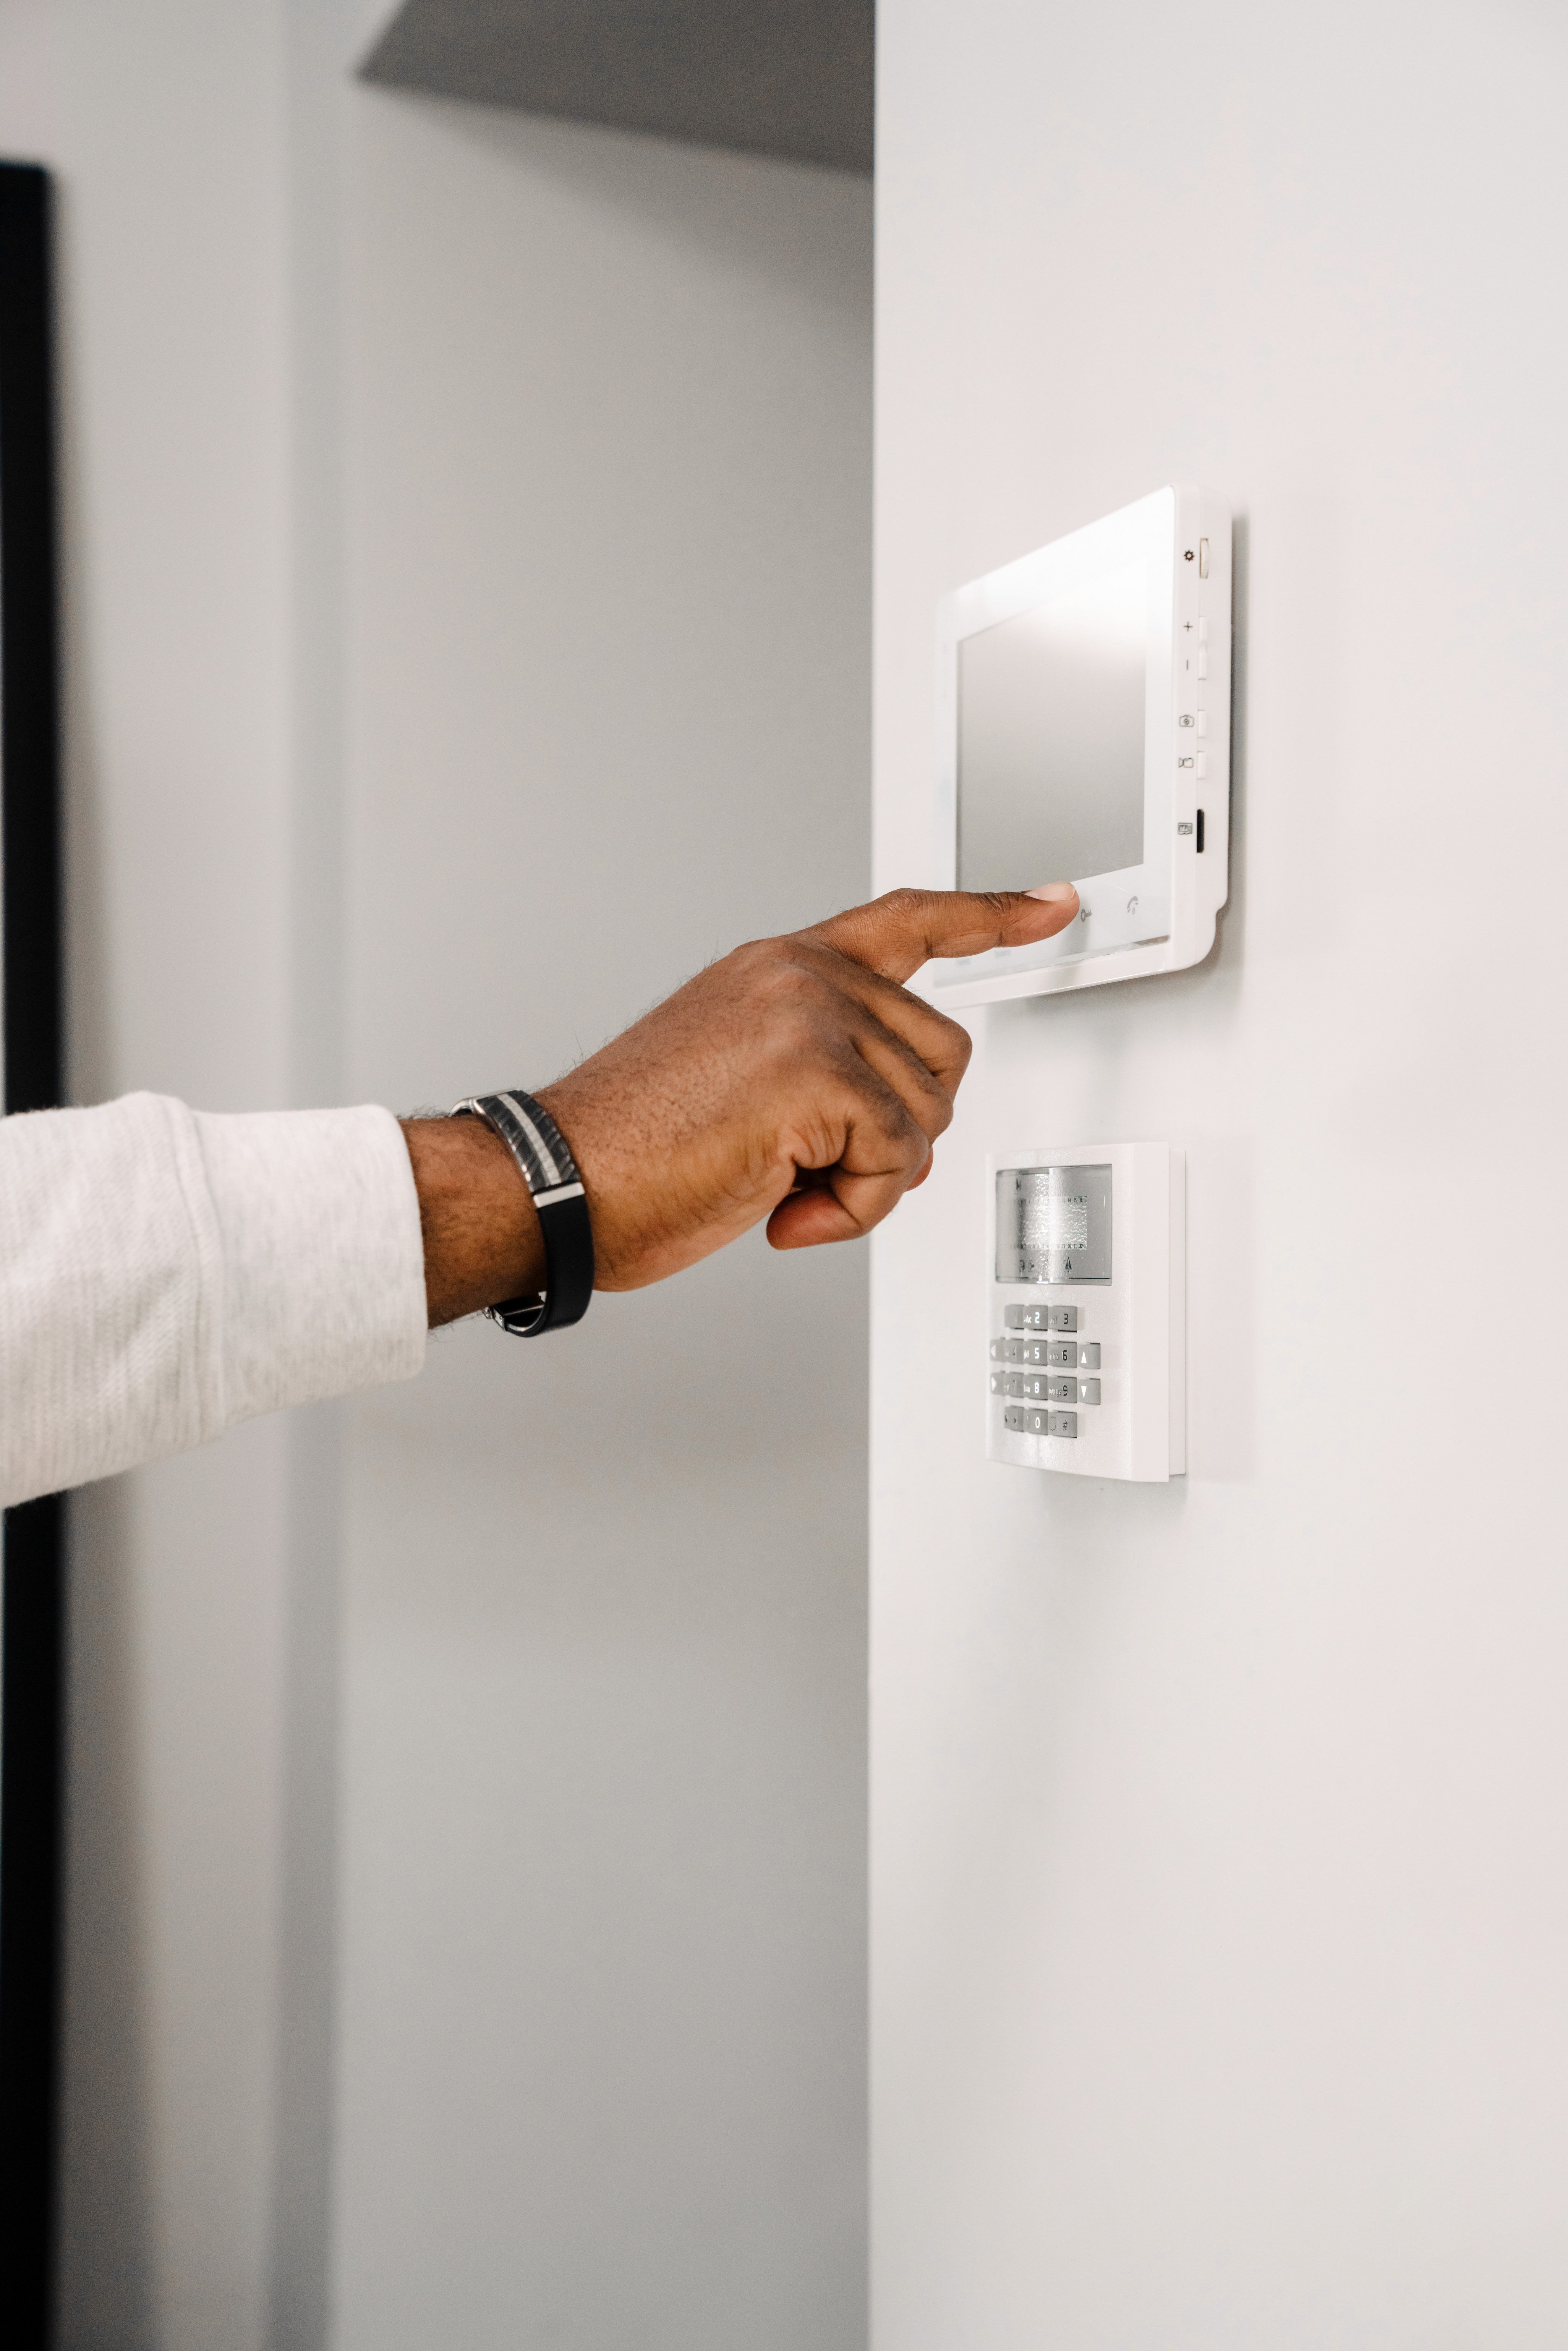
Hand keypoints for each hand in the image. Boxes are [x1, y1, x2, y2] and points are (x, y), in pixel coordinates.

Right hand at [405, 883, 1078, 1324]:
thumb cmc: (634, 1148)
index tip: (1049, 906)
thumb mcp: (741, 1076)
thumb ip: (823, 1064)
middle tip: (804, 1163)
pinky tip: (782, 1206)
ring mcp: (811, 1017)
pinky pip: (897, 1161)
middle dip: (893, 1131)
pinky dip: (853, 1208)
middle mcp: (801, 976)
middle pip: (940, 1055)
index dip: (987, 914)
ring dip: (866, 1177)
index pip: (906, 920)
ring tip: (779, 1182)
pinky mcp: (818, 1074)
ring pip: (925, 1115)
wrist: (563, 1183)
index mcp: (780, 967)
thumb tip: (898, 1122)